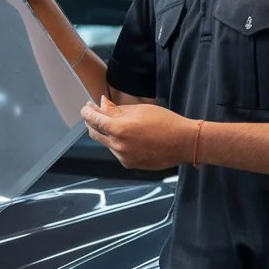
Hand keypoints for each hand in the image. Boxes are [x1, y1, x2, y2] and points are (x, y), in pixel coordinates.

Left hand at [81, 97, 197, 170]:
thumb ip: (116, 109)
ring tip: (117, 123)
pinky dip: (117, 143)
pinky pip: (117, 152)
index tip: (85, 107)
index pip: (93, 119)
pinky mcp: (129, 164)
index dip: (87, 112)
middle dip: (92, 122)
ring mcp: (123, 157)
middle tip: (95, 112)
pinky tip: (129, 136)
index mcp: (119, 129)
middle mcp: (118, 145)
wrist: (183, 142)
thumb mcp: (139, 110)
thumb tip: (102, 104)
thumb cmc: (165, 123)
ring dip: (106, 133)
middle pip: (94, 133)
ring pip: (106, 143)